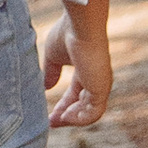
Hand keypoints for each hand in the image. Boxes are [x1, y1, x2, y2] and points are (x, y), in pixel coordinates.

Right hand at [43, 0, 112, 131]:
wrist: (81, 25)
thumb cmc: (67, 34)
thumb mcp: (53, 56)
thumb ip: (51, 72)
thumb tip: (45, 87)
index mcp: (85, 71)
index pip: (75, 94)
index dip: (63, 106)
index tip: (50, 116)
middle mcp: (95, 80)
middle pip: (82, 106)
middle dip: (66, 115)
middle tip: (51, 122)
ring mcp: (100, 85)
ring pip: (89, 112)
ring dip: (72, 119)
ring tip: (57, 121)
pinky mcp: (101, 88)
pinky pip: (93, 113)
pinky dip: (80, 119)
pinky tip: (65, 118)